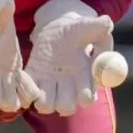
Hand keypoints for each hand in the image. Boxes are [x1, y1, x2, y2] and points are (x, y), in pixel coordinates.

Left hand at [25, 0, 116, 116]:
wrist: (58, 29)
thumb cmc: (79, 30)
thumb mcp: (90, 26)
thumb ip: (100, 27)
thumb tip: (107, 24)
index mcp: (86, 78)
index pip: (88, 99)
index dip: (85, 96)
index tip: (81, 82)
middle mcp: (69, 87)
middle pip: (66, 107)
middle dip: (63, 101)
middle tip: (60, 82)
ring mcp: (50, 85)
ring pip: (46, 106)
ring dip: (43, 99)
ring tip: (44, 81)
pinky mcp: (33, 79)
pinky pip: (27, 94)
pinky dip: (26, 90)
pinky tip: (27, 76)